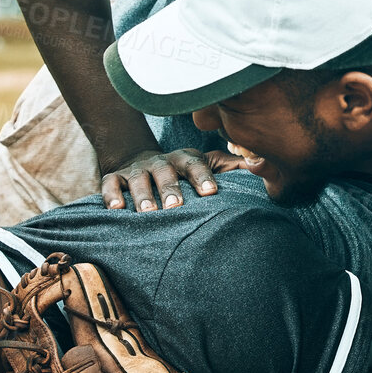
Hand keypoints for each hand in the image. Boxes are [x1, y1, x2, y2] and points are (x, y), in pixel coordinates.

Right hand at [101, 147, 242, 211]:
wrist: (141, 160)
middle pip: (165, 172)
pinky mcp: (115, 177)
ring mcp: (137, 169)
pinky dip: (111, 196)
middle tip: (176, 207)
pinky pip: (110, 184)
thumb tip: (261, 165)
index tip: (211, 192)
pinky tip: (117, 210)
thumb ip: (231, 166)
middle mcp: (161, 162)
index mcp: (185, 159)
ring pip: (138, 179)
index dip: (203, 176)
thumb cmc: (182, 170)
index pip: (195, 164)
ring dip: (143, 195)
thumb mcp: (206, 164)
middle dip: (170, 188)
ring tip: (148, 213)